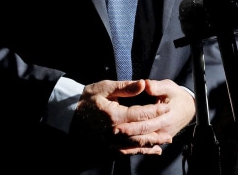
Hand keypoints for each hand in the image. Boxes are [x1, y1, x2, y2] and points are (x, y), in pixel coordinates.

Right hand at [71, 79, 195, 155]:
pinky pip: (126, 152)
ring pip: (135, 145)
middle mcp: (113, 131)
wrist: (67, 113)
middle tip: (170, 128)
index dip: (155, 111)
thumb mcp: (104, 87)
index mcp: (114, 115)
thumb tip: (144, 84)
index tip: (166, 108)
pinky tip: (148, 150)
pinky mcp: (106, 147)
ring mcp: (109, 141)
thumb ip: (125, 87)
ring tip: (165, 141)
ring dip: (151, 143)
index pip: (140, 114)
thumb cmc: (86, 98)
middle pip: (141, 132)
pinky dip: (139, 152)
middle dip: (157, 130)